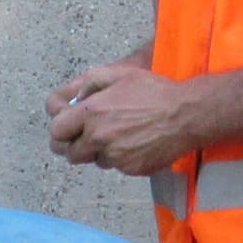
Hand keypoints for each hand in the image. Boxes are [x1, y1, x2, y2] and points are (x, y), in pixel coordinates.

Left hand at [48, 66, 204, 176]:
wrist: (186, 115)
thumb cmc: (154, 92)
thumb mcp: (120, 74)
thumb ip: (90, 82)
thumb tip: (76, 97)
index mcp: (92, 112)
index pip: (56, 130)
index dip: (60, 129)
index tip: (68, 126)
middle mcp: (99, 137)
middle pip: (69, 153)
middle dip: (74, 144)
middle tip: (85, 136)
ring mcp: (114, 156)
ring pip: (93, 160)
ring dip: (98, 151)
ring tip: (117, 135)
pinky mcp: (130, 169)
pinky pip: (115, 166)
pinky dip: (119, 158)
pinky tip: (134, 142)